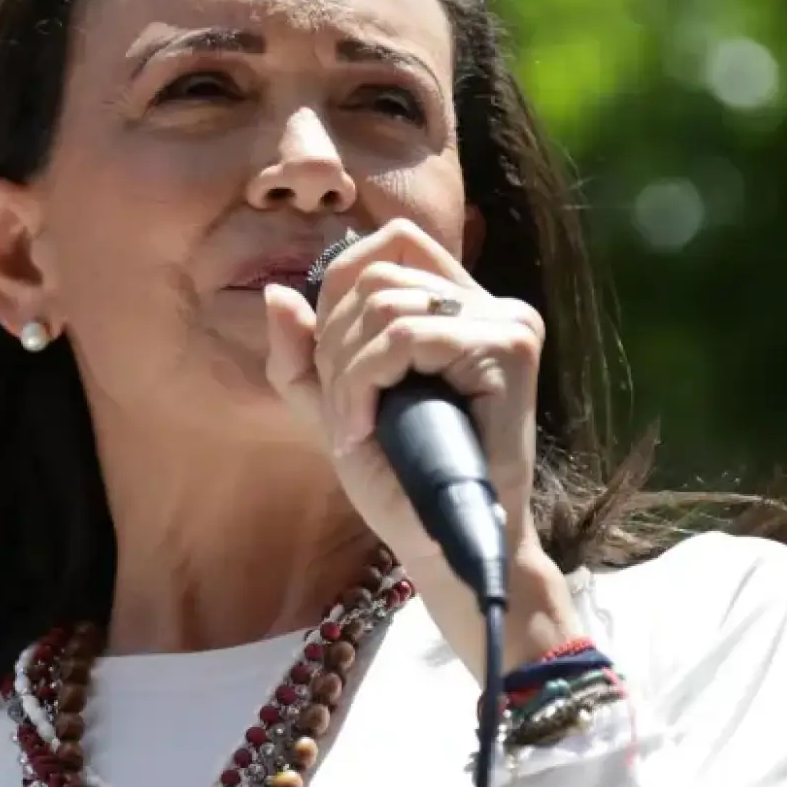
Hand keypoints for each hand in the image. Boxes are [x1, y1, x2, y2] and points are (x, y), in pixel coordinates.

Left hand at [260, 218, 539, 564]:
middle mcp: (490, 303)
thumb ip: (302, 355)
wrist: (442, 544)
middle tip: (343, 413)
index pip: (393, 242)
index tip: (334, 367)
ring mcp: (506, 322)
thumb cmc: (398, 482)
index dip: (340, 289)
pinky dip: (366, 382)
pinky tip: (364, 429)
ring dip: (347, 373)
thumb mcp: (335, 407)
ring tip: (355, 427)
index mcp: (459, 305)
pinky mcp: (509, 349)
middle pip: (377, 273)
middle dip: (335, 344)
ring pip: (386, 306)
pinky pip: (407, 337)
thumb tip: (277, 294)